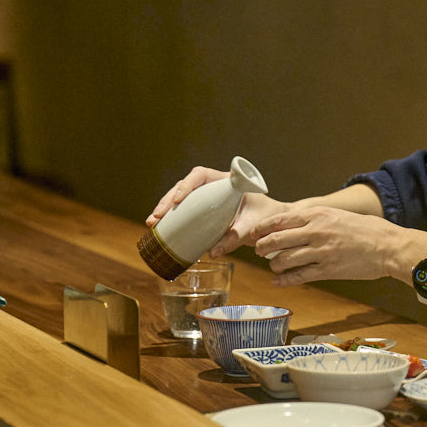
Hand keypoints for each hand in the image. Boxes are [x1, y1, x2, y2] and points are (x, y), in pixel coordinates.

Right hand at [145, 166, 285, 257]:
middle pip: (185, 186)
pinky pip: (185, 211)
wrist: (274, 222)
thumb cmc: (266, 218)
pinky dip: (172, 219)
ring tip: (152, 224)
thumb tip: (213, 252)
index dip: (187, 184)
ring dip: (165, 209)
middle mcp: (214, 186)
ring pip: (181, 198)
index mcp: (228, 181)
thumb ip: (236, 237)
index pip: (201, 174)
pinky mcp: (204, 211)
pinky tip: (159, 230)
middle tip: (157, 217)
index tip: (179, 200)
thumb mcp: (253, 226)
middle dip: (168, 200)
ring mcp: (207, 198)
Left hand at [249, 205, 426, 287]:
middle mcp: (315, 232)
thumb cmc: (367, 229)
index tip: (254, 235)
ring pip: (283, 260)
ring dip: (274, 265)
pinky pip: (298, 276)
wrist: (389, 246)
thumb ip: (316, 219)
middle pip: (276, 240)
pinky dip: (284, 280)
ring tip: (274, 266)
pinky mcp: (327, 271)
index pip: (279, 220)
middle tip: (259, 251)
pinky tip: (278, 281)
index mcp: (318, 215)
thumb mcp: (338, 215)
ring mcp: (321, 252)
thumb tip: (293, 225)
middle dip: (262, 248)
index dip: (262, 229)